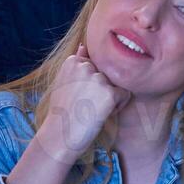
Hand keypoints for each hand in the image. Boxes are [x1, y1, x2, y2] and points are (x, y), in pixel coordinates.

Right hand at [37, 43, 130, 162]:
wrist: (59, 136)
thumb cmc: (61, 112)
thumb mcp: (63, 82)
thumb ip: (76, 64)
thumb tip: (84, 46)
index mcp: (73, 61)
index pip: (95, 65)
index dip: (90, 83)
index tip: (78, 96)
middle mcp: (85, 66)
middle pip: (107, 74)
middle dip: (102, 88)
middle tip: (85, 105)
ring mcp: (98, 78)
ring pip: (117, 84)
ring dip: (110, 97)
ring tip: (92, 110)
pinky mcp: (109, 92)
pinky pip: (125, 95)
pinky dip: (117, 107)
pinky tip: (101, 114)